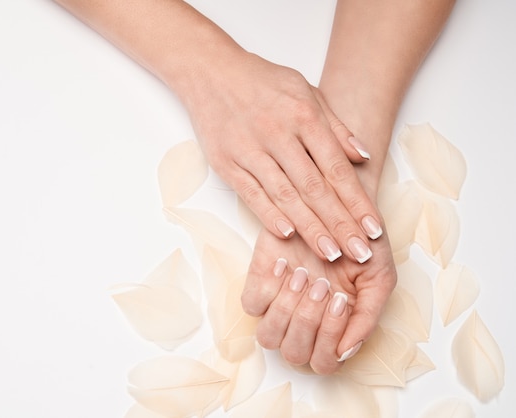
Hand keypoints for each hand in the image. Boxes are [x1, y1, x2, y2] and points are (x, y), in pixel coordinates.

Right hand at [180, 52, 382, 263]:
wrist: (211, 73)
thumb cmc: (262, 82)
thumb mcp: (306, 91)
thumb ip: (335, 126)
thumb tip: (363, 156)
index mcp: (303, 116)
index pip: (336, 168)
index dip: (357, 201)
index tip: (373, 228)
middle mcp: (278, 134)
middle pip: (314, 187)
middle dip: (339, 224)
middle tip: (359, 253)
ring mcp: (249, 149)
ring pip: (285, 195)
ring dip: (309, 227)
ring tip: (330, 253)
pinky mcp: (225, 162)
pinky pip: (250, 193)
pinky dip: (268, 215)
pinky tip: (287, 235)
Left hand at [241, 224, 396, 373]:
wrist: (338, 204)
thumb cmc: (361, 243)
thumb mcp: (379, 277)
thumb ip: (367, 318)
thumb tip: (345, 352)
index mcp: (333, 328)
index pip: (324, 362)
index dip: (329, 338)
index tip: (341, 298)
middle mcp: (303, 322)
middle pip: (295, 353)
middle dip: (309, 320)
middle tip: (323, 284)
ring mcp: (279, 303)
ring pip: (268, 337)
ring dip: (287, 309)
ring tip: (303, 274)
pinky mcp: (258, 281)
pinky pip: (251, 305)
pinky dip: (267, 288)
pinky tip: (284, 264)